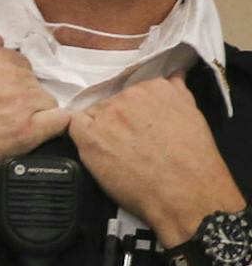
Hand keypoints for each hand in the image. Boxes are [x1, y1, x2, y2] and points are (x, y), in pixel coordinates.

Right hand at [0, 36, 71, 193]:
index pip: (20, 66)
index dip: (10, 83)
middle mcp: (14, 75)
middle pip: (35, 85)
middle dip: (21, 98)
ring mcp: (22, 103)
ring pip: (48, 104)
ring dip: (34, 114)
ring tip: (7, 129)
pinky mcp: (26, 132)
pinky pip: (59, 123)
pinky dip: (53, 127)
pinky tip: (36, 134)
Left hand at [69, 75, 243, 245]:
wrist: (183, 190)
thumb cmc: (192, 157)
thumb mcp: (191, 113)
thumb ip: (176, 91)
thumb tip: (173, 74)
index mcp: (152, 87)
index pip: (129, 92)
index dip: (131, 111)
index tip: (137, 126)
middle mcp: (127, 96)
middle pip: (109, 103)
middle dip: (115, 120)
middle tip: (127, 141)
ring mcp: (106, 116)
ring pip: (91, 115)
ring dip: (98, 129)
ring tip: (115, 150)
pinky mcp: (89, 138)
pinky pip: (72, 127)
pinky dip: (78, 135)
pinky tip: (92, 147)